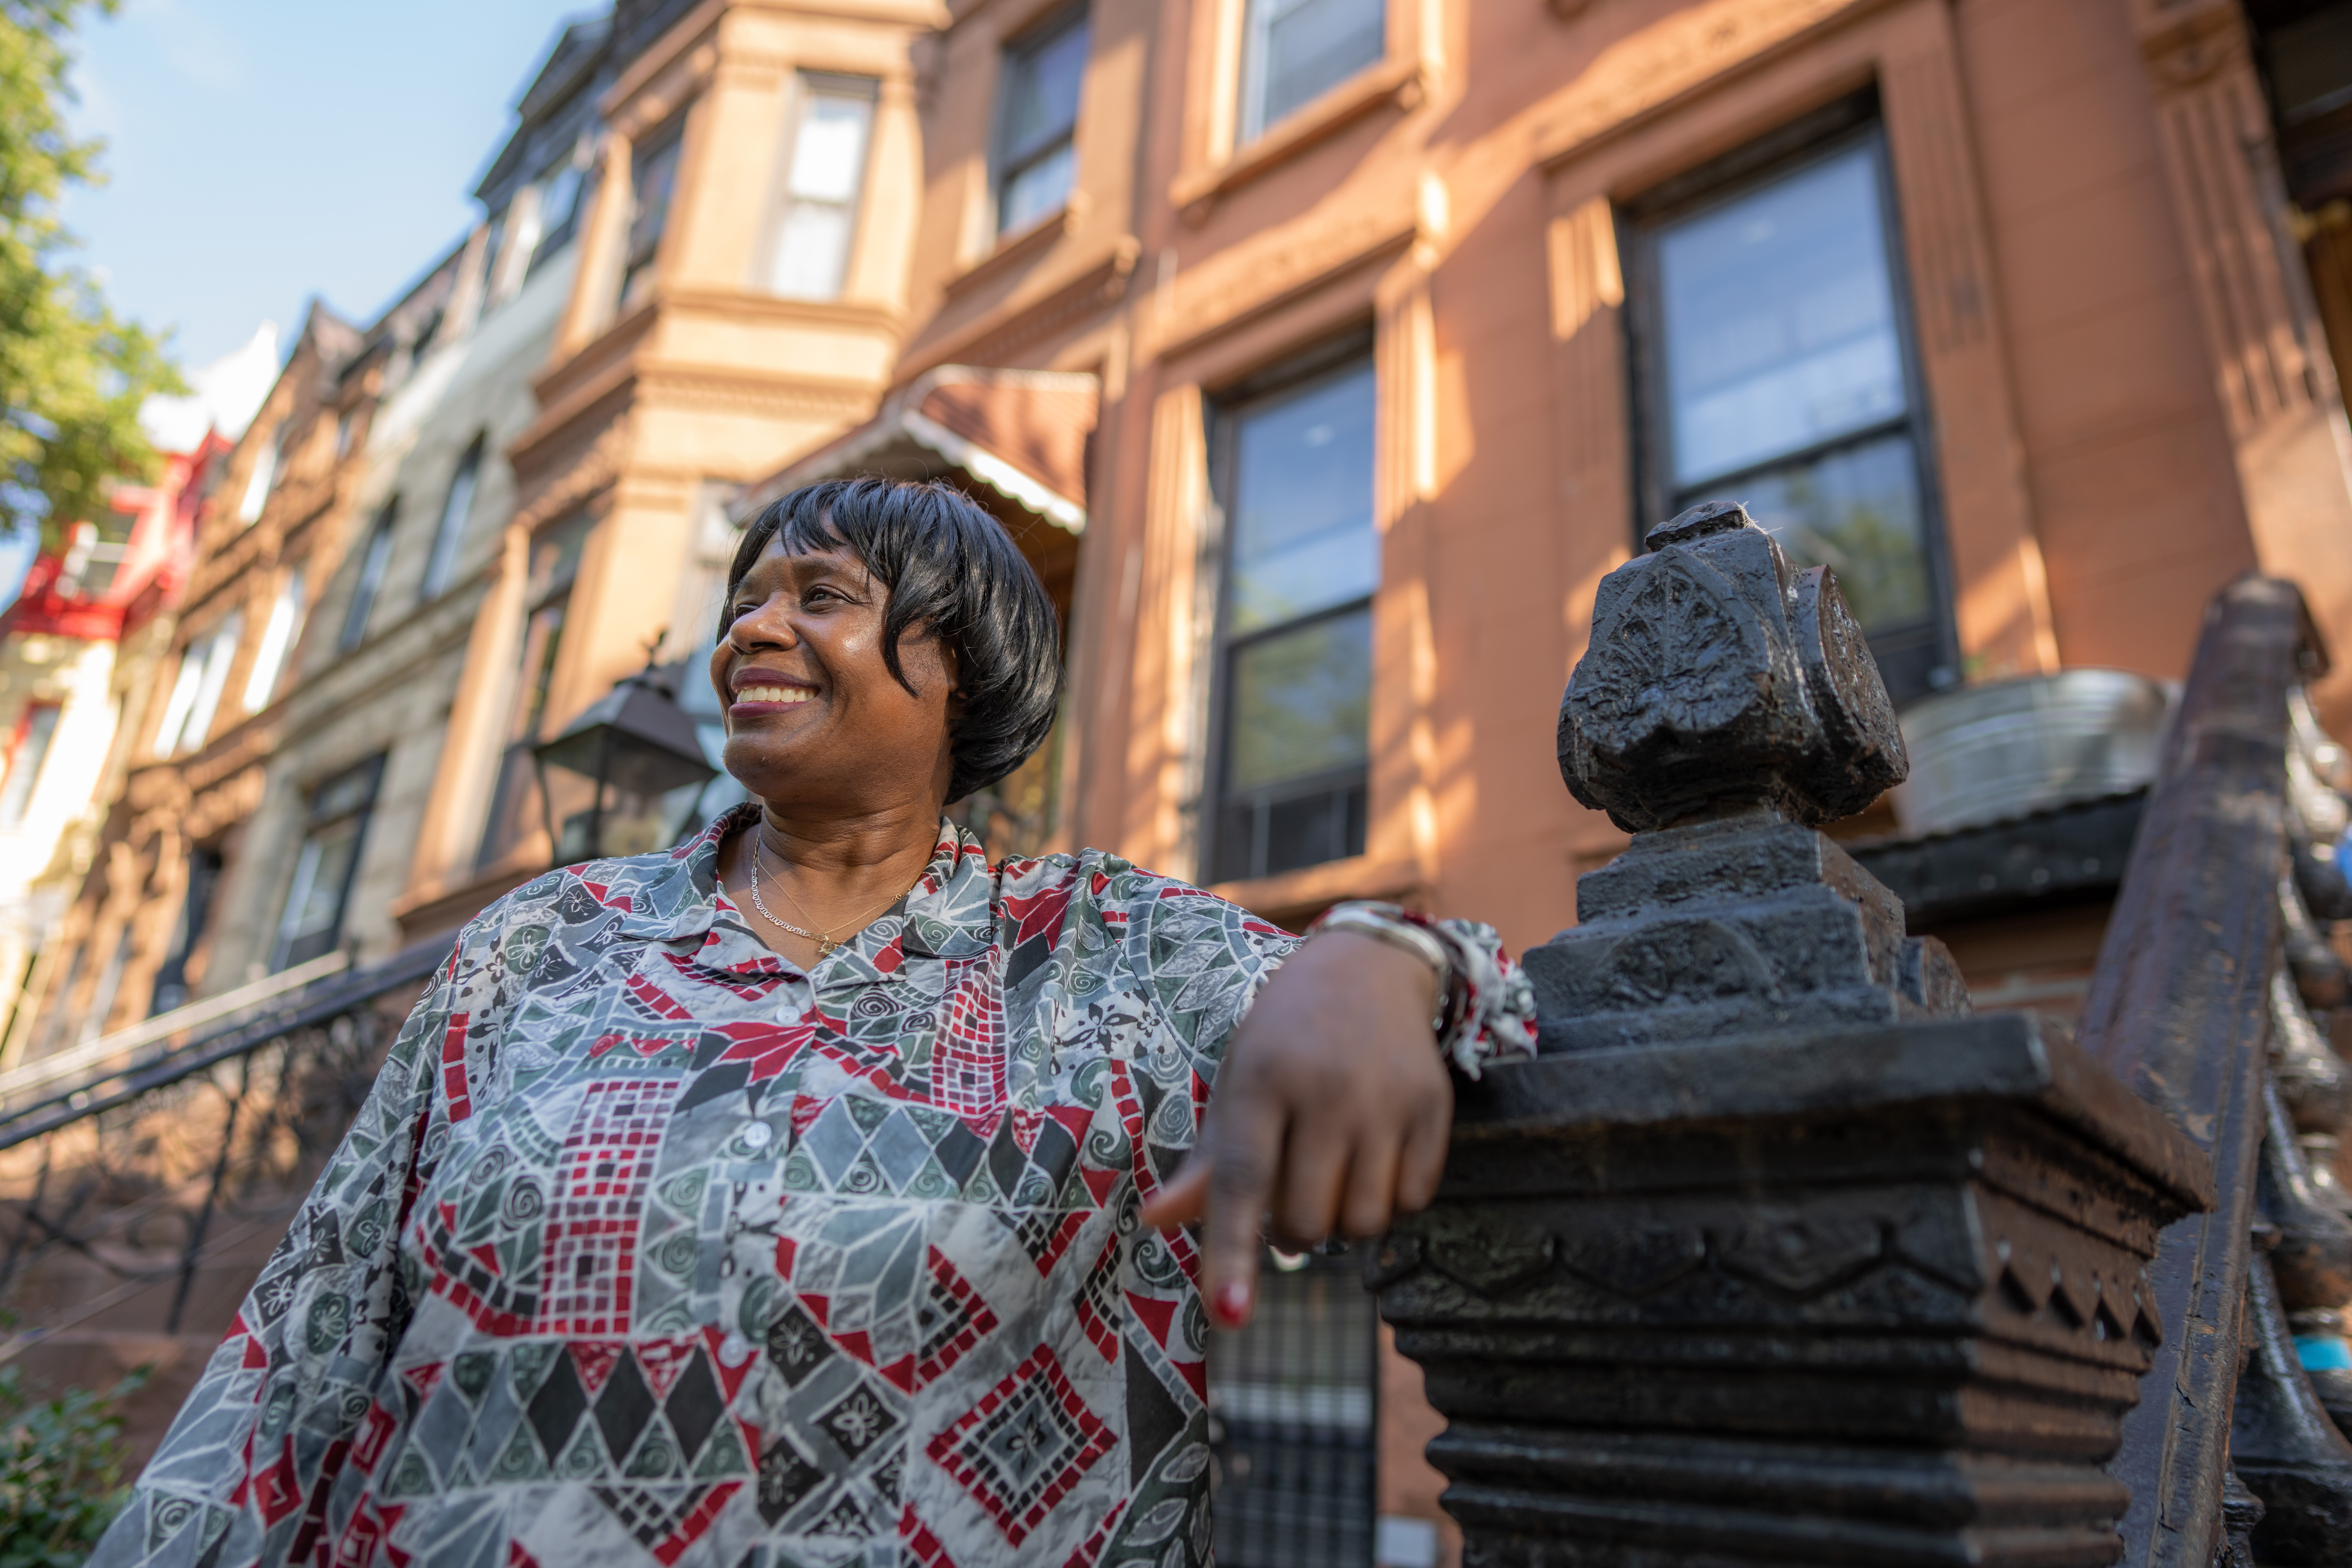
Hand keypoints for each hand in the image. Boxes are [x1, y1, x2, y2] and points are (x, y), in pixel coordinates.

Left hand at [1139, 930, 1451, 1328]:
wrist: (1367, 968)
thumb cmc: (1286, 1038)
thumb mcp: (1237, 1083)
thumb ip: (1207, 1162)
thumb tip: (1154, 1222)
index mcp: (1263, 1079)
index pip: (1244, 1181)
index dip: (1232, 1252)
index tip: (1229, 1314)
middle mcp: (1328, 1089)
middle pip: (1307, 1220)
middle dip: (1292, 1228)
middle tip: (1291, 1187)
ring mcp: (1387, 1100)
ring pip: (1364, 1223)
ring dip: (1343, 1219)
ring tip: (1332, 1171)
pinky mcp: (1435, 1108)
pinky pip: (1413, 1201)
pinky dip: (1391, 1199)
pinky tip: (1374, 1156)